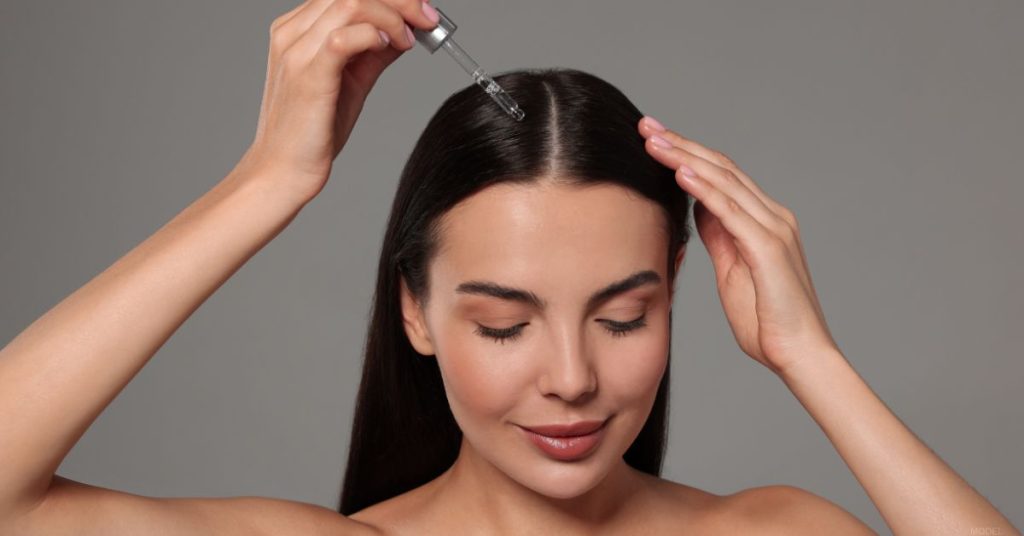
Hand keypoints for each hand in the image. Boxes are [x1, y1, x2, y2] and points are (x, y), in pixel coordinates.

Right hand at [237, 0, 439, 202]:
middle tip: (427, 19)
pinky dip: (374, 35)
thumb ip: (373, 52)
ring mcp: (296, 51)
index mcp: (297, 28)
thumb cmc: (312, 130)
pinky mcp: (308, 75)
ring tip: (408, 39)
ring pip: (350, 3)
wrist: (283, 170)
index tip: (422, 11)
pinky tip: (389, 46)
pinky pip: (344, 38)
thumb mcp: (351, 80)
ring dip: (392, 15)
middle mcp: (292, 32)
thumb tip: (404, 31)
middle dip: (399, 0)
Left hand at [638, 116, 838, 375]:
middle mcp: (772, 216)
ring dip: (685, 158)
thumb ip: (719, 237)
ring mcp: (773, 229)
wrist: (800, 355)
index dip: (687, 154)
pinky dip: (705, 190)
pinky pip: (731, 212)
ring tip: (654, 140)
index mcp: (764, 221)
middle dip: (681, 144)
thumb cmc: (767, 321)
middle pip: (721, 168)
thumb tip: (699, 208)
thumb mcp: (732, 271)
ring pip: (724, 181)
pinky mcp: (769, 248)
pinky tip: (680, 173)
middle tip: (646, 124)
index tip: (654, 138)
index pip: (721, 176)